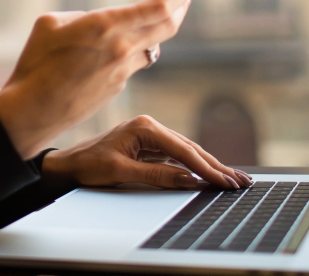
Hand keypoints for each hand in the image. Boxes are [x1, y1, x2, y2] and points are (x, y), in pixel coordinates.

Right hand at [0, 0, 194, 158]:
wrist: (32, 111)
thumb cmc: (35, 64)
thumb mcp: (51, 23)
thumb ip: (83, 17)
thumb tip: (101, 22)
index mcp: (104, 25)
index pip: (158, 8)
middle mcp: (120, 48)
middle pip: (168, 26)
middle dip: (182, 7)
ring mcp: (122, 71)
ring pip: (153, 46)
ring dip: (157, 31)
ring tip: (156, 18)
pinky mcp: (117, 87)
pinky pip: (132, 63)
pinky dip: (132, 51)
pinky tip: (117, 48)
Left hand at [40, 115, 251, 190]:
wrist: (68, 164)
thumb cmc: (89, 165)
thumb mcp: (121, 172)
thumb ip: (156, 175)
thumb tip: (189, 179)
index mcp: (145, 128)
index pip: (184, 150)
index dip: (207, 168)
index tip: (225, 182)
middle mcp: (150, 127)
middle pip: (190, 148)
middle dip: (216, 166)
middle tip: (240, 181)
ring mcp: (150, 135)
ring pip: (187, 152)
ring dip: (209, 166)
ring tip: (231, 179)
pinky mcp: (149, 146)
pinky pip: (177, 157)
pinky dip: (194, 166)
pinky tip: (209, 174)